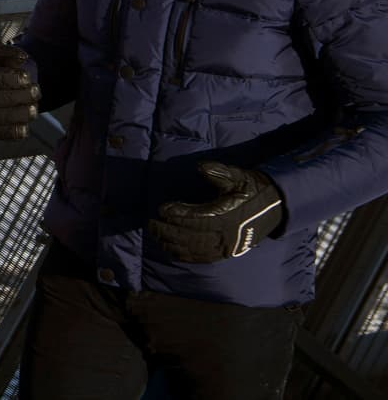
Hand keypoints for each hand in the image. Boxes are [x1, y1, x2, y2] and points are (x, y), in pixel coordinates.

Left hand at [150, 162, 283, 261]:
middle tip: (151, 223)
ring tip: (156, 234)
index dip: (179, 214)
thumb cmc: (252, 189)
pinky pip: (203, 258)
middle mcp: (227, 234)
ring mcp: (227, 246)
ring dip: (172, 243)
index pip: (199, 217)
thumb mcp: (238, 176)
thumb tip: (201, 167)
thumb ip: (220, 172)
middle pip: (192, 236)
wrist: (275, 209)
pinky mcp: (227, 253)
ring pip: (195, 249)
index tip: (162, 208)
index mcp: (229, 215)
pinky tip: (170, 250)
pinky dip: (185, 255)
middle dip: (168, 230)